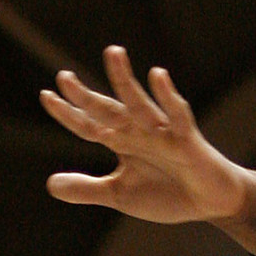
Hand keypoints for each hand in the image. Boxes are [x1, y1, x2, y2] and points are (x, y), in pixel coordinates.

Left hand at [42, 47, 255, 240]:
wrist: (210, 202)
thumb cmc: (168, 193)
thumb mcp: (120, 195)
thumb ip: (87, 189)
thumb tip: (50, 184)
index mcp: (121, 142)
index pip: (89, 125)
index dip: (67, 113)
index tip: (45, 95)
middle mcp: (138, 131)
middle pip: (108, 110)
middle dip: (87, 96)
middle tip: (64, 76)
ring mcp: (162, 132)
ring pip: (140, 103)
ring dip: (125, 80)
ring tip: (113, 53)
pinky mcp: (187, 139)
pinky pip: (177, 115)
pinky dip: (167, 97)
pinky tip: (157, 76)